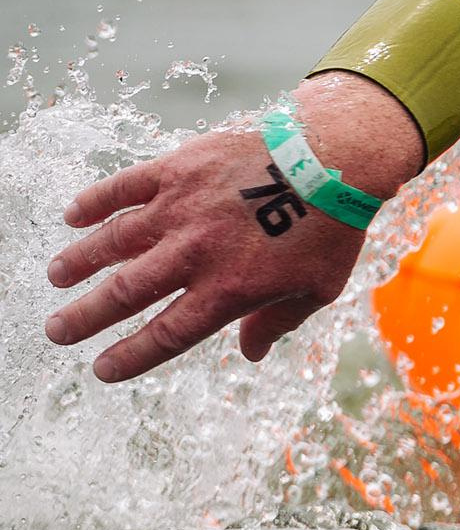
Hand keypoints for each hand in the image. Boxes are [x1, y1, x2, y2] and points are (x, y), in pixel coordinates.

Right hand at [44, 73, 423, 381]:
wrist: (333, 160)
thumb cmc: (331, 229)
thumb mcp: (317, 289)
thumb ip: (277, 322)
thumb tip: (251, 354)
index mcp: (228, 290)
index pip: (167, 334)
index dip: (132, 355)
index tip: (102, 368)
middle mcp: (195, 254)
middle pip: (127, 293)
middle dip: (86, 316)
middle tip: (56, 332)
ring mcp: (181, 209)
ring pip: (115, 240)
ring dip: (80, 260)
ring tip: (56, 277)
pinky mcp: (178, 169)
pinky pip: (126, 186)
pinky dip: (95, 201)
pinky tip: (73, 216)